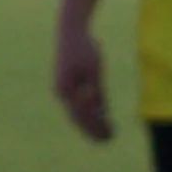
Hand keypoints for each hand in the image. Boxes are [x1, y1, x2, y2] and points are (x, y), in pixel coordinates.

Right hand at [53, 27, 113, 141]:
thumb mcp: (95, 69)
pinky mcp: (68, 84)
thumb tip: (98, 109)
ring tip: (106, 133)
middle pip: (78, 117)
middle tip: (109, 140)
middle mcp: (62, 93)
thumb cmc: (85, 48)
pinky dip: (89, 112)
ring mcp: (64, 89)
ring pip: (78, 112)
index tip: (109, 136)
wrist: (71, 31)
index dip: (96, 127)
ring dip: (91, 123)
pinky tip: (101, 117)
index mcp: (66, 91)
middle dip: (94, 129)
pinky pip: (79, 103)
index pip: (82, 116)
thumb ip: (96, 89)